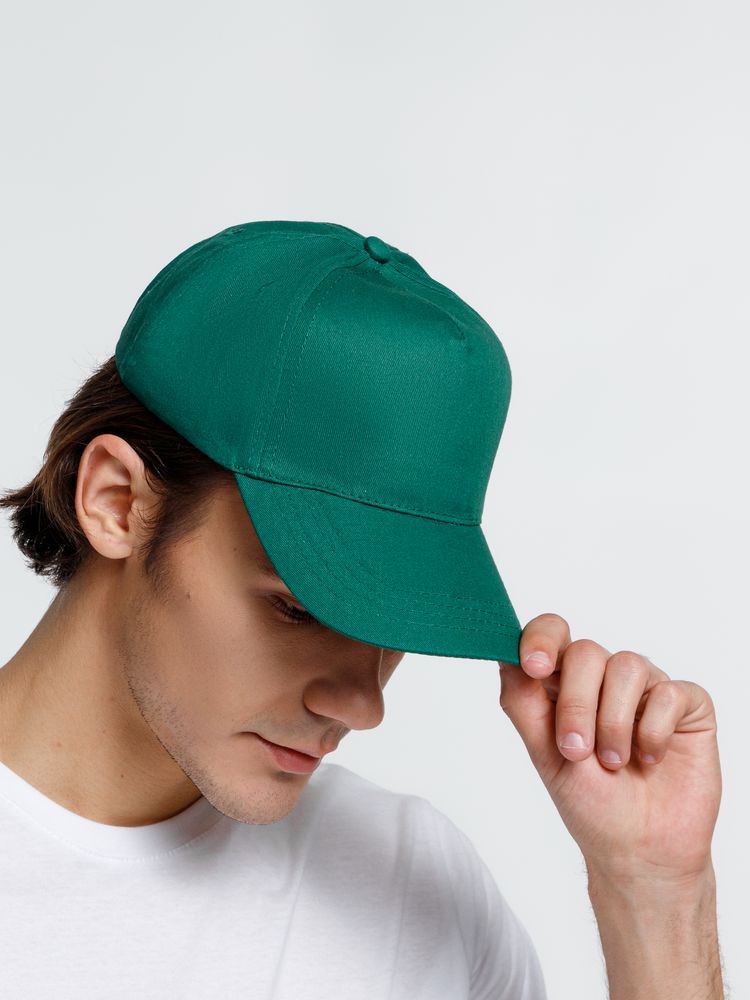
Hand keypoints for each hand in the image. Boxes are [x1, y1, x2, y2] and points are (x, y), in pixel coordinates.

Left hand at [498, 613, 721, 883]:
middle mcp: (605, 679)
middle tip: (576, 749)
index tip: (535, 666)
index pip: (552, 634)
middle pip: (587, 651)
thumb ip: (522, 702)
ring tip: (614, 761)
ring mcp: (647, 689)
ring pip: (628, 666)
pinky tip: (650, 758)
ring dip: (615, 722)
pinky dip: (653, 731)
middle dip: (577, 703)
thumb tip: (504, 656)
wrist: (640, 851)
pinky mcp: (686, 705)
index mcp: (565, 684)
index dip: (542, 639)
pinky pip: (670, 692)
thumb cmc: (591, 805)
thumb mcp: (544, 755)